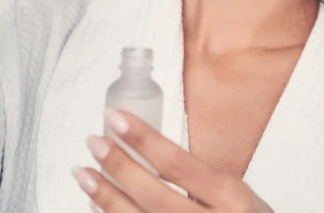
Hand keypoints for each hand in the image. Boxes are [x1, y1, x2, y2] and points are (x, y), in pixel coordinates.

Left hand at [72, 109, 274, 212]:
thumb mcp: (240, 196)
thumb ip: (202, 181)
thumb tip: (151, 152)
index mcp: (232, 200)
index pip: (178, 164)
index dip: (142, 140)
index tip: (116, 119)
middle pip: (152, 195)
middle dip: (118, 166)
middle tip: (95, 143)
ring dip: (105, 197)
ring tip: (83, 173)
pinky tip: (98, 207)